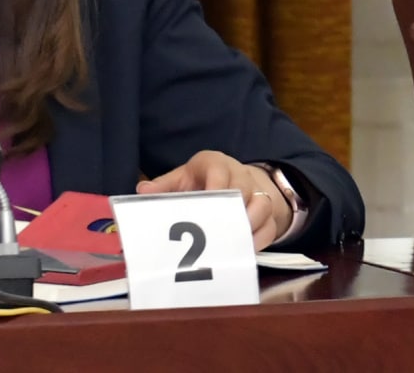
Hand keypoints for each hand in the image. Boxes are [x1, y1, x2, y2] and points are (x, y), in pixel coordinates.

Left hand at [136, 150, 291, 250]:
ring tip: (233, 243)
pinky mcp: (268, 213)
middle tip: (219, 230)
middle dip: (233, 210)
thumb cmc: (200, 181)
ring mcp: (257, 193)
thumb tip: (142, 192)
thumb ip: (164, 186)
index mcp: (215, 163)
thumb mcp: (181, 178)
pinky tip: (246, 251)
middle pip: (243, 188)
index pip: (219, 169)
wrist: (232, 181)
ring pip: (262, 205)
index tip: (208, 202)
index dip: (216, 186)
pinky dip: (260, 239)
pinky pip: (271, 225)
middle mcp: (239, 175)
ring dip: (249, 224)